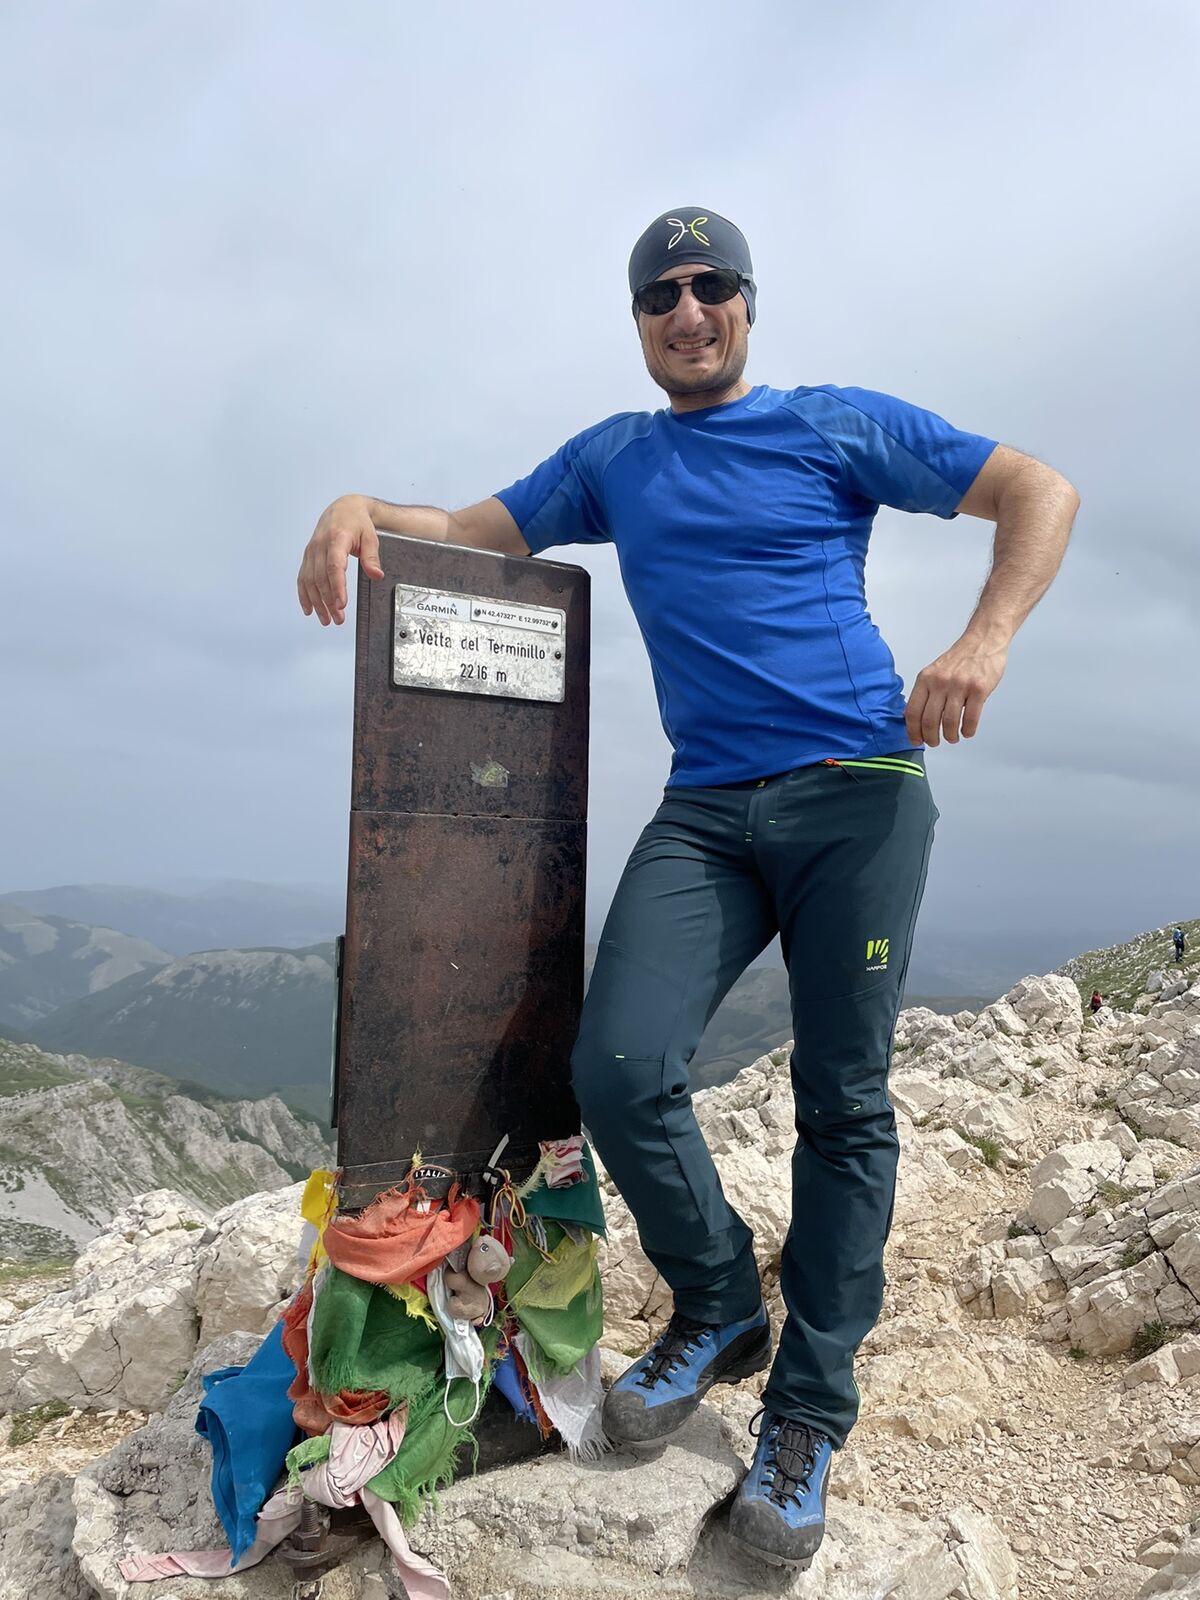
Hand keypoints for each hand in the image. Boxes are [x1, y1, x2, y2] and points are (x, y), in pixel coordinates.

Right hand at [297, 494, 385, 624]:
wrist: (344, 509)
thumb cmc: (358, 523)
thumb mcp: (370, 537)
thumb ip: (372, 557)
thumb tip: (377, 575)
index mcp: (336, 538)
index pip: (334, 566)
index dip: (336, 586)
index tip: (341, 604)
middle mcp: (320, 545)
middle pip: (321, 578)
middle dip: (328, 601)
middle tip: (338, 619)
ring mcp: (311, 551)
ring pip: (309, 580)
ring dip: (317, 602)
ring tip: (326, 619)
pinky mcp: (308, 556)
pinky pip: (302, 577)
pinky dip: (304, 594)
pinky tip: (309, 609)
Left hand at [904, 633, 1008, 746]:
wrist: (982, 641)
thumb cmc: (959, 660)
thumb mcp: (933, 672)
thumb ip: (923, 693)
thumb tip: (909, 717)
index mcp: (925, 679)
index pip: (912, 711)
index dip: (912, 731)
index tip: (915, 740)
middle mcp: (940, 682)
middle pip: (929, 720)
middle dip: (931, 738)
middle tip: (935, 743)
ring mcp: (960, 685)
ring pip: (949, 722)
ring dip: (950, 736)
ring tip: (952, 738)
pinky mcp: (979, 689)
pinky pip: (970, 718)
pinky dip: (968, 730)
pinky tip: (967, 732)